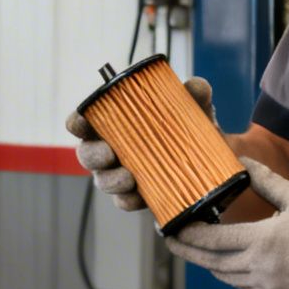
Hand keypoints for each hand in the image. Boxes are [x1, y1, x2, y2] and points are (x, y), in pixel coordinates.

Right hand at [66, 77, 215, 213]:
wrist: (211, 164)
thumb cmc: (189, 130)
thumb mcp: (193, 110)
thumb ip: (195, 95)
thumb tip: (195, 86)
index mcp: (114, 124)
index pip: (84, 122)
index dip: (77, 122)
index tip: (81, 121)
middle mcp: (110, 150)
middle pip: (87, 154)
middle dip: (93, 155)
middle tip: (109, 153)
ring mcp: (119, 176)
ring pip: (102, 180)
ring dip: (111, 180)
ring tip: (129, 179)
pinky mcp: (135, 198)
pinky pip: (124, 202)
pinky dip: (129, 200)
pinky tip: (140, 197)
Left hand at [166, 157, 288, 288]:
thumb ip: (265, 181)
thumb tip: (242, 163)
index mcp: (262, 241)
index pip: (213, 240)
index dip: (189, 235)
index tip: (173, 228)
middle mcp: (260, 267)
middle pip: (211, 262)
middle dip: (187, 252)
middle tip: (171, 241)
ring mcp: (266, 285)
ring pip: (225, 276)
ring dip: (208, 263)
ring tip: (196, 249)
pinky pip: (242, 286)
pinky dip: (229, 274)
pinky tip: (226, 262)